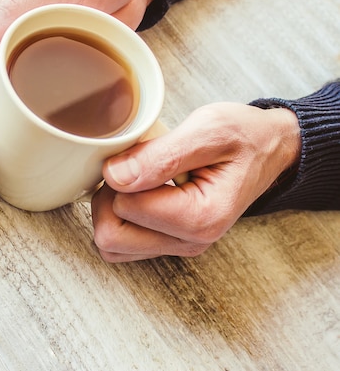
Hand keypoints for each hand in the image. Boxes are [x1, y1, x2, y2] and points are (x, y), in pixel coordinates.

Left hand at [91, 103, 301, 261]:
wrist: (269, 150)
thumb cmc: (244, 137)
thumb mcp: (208, 129)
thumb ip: (160, 155)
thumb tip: (114, 176)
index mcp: (200, 218)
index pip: (124, 207)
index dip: (120, 176)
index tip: (140, 155)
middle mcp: (190, 242)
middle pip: (111, 237)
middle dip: (108, 198)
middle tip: (131, 169)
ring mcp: (179, 246)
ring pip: (112, 246)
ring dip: (111, 212)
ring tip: (136, 182)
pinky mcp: (170, 244)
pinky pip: (123, 246)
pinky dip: (119, 222)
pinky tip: (137, 195)